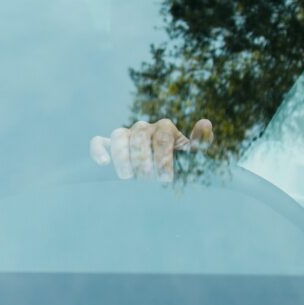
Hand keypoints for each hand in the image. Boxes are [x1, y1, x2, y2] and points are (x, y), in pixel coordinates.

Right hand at [91, 117, 213, 181]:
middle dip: (144, 159)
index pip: (163, 136)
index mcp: (165, 128)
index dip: (164, 157)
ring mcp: (125, 136)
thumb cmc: (178, 165)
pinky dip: (99, 150)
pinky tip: (104, 164)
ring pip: (119, 136)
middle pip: (140, 137)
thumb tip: (205, 124)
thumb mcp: (193, 156)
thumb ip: (200, 143)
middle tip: (148, 180)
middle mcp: (144, 128)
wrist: (160, 178)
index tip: (166, 178)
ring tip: (128, 177)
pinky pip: (98, 141)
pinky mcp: (108, 146)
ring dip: (122, 156)